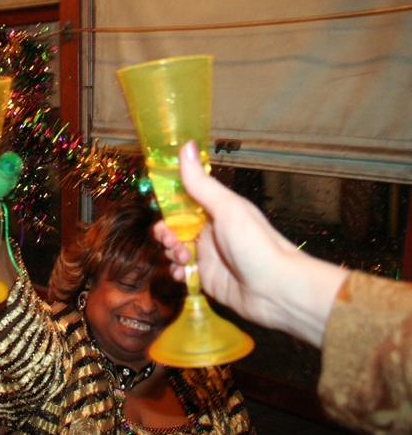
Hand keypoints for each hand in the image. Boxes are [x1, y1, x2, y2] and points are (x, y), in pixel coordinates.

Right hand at [152, 140, 346, 346]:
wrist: (277, 291)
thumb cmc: (256, 244)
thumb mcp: (227, 209)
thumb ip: (201, 183)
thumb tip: (185, 144)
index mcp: (216, 209)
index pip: (183, 200)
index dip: (167, 203)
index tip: (157, 207)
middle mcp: (210, 230)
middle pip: (174, 225)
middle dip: (165, 232)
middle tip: (169, 239)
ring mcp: (207, 255)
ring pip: (174, 248)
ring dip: (170, 252)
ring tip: (181, 259)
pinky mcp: (205, 278)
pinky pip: (181, 271)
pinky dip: (176, 271)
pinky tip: (181, 274)